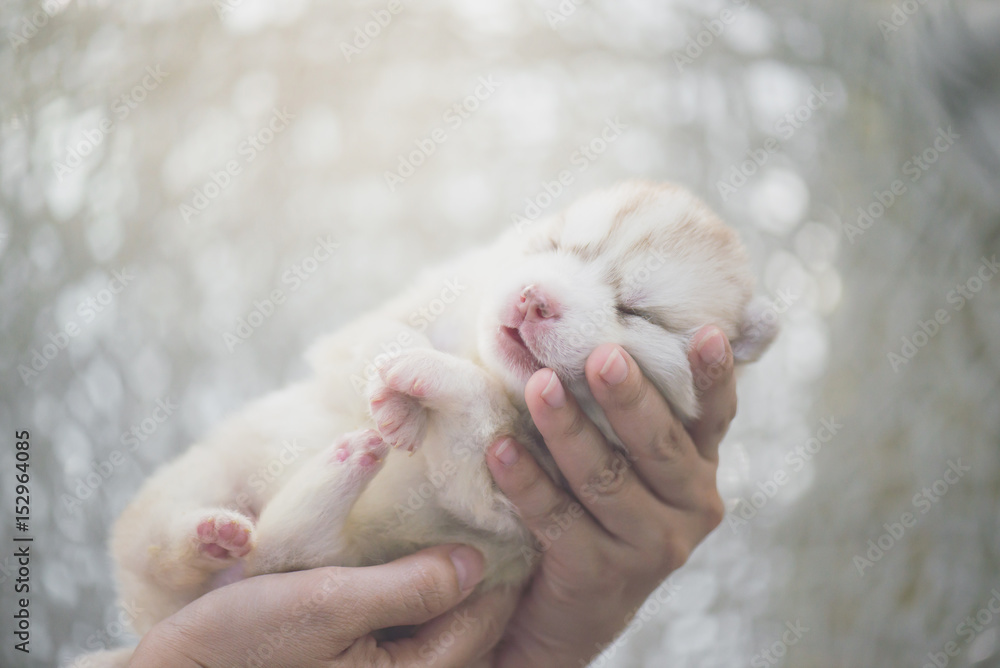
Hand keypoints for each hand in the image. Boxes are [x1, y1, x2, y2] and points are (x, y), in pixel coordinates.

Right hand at [129, 545, 518, 666]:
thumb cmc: (247, 643)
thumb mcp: (329, 603)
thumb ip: (410, 589)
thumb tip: (476, 561)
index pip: (486, 617)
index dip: (501, 562)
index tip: (504, 508)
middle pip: (473, 626)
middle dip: (479, 572)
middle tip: (482, 510)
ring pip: (445, 628)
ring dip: (449, 582)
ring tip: (451, 527)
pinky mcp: (362, 667)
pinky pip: (412, 633)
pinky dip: (419, 594)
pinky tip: (411, 557)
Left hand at [484, 325, 734, 667]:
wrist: (569, 609)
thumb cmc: (595, 510)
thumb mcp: (627, 463)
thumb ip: (627, 414)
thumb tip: (595, 331)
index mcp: (697, 469)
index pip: (714, 416)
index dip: (713, 376)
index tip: (705, 333)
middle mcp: (689, 507)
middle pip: (659, 444)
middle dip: (627, 397)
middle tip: (600, 354)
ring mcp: (650, 547)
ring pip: (606, 479)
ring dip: (568, 430)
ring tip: (538, 387)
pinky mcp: (601, 576)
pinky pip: (559, 520)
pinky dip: (528, 482)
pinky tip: (501, 450)